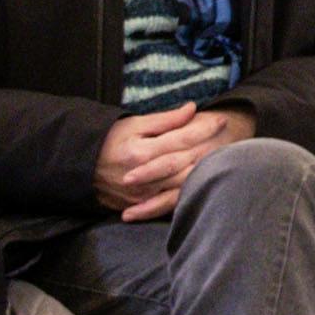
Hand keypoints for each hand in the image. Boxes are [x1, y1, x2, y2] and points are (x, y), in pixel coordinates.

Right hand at [94, 102, 246, 220]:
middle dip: (211, 149)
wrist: (83, 168)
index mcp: (142, 152)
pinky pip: (172, 202)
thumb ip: (164, 120)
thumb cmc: (110, 140)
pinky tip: (205, 185)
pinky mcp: (143, 205)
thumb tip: (191, 109)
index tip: (221, 119)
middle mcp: (145, 176)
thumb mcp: (134, 124)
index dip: (203, 129)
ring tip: (223, 158)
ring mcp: (144, 194)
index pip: (181, 139)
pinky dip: (189, 193)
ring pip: (183, 183)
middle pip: (186, 163)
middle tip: (231, 137)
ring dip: (205, 171)